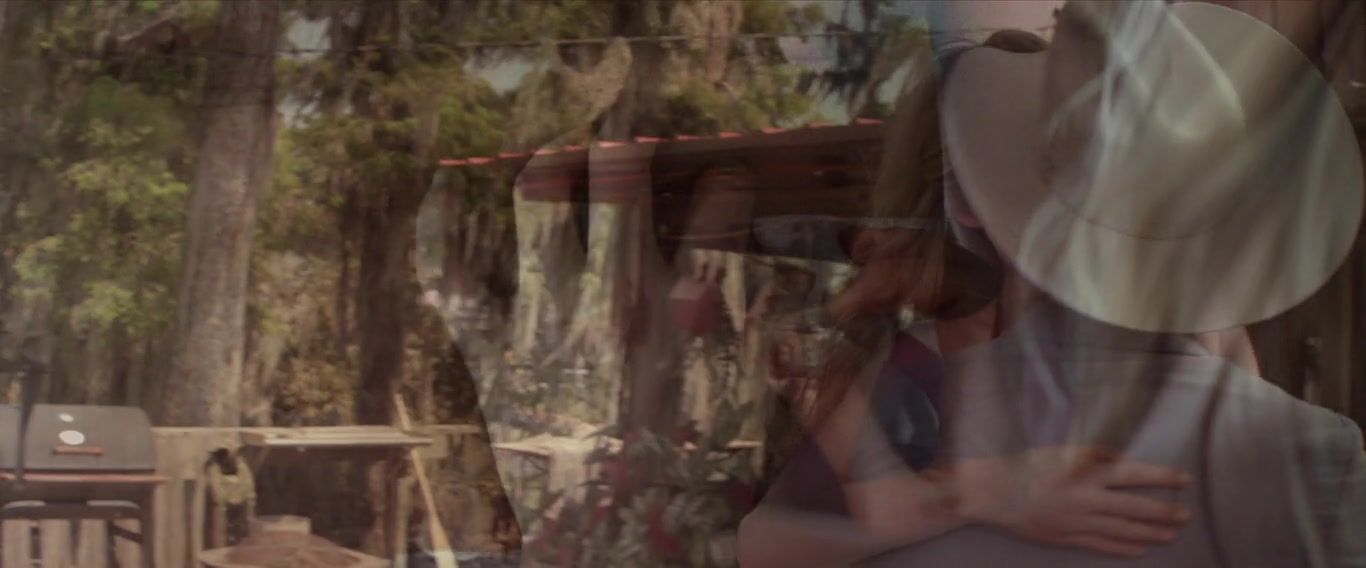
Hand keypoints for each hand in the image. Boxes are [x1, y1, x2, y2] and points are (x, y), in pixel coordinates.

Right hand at [953, 446, 1191, 556]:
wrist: (992, 492)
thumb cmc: (1026, 464)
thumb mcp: (1062, 450)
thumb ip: (1094, 454)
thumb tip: (1123, 460)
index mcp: (1086, 472)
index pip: (1134, 475)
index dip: (1162, 478)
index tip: (1183, 480)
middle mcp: (1086, 499)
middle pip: (1135, 508)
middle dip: (1165, 512)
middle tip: (1186, 515)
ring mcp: (1077, 522)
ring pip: (1123, 531)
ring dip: (1151, 533)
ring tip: (1172, 535)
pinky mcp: (1066, 538)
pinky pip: (1102, 546)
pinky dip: (1124, 548)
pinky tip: (1141, 549)